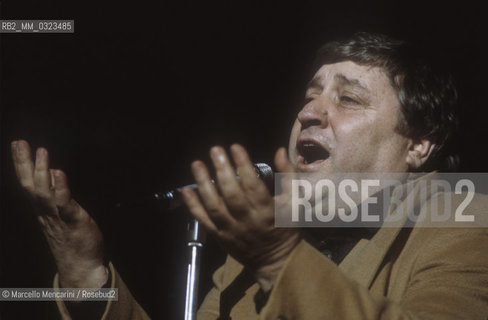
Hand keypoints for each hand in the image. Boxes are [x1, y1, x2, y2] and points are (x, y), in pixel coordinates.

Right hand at [11, 140, 106, 288]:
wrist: (81, 266)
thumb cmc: (72, 238)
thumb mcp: (61, 213)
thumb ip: (57, 194)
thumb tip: (54, 173)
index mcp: (42, 209)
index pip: (28, 183)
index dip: (22, 164)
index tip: (17, 144)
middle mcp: (46, 212)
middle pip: (30, 185)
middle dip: (24, 164)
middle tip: (20, 142)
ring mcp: (58, 217)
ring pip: (44, 193)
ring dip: (42, 172)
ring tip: (41, 151)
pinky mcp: (74, 221)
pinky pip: (64, 204)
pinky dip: (61, 188)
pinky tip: (59, 173)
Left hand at [182, 144, 300, 290]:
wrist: (277, 262)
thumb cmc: (286, 228)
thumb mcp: (295, 201)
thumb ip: (288, 175)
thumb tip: (279, 151)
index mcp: (268, 210)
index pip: (253, 184)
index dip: (243, 165)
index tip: (235, 147)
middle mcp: (248, 219)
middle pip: (231, 193)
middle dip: (222, 169)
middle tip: (215, 150)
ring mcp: (231, 229)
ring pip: (214, 205)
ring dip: (203, 183)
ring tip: (197, 164)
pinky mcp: (220, 236)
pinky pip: (204, 220)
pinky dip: (193, 205)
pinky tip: (186, 190)